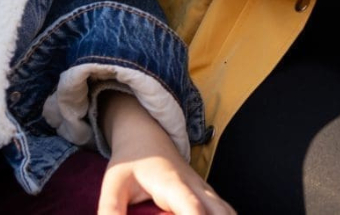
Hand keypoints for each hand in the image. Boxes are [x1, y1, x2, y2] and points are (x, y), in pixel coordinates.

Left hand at [99, 93, 233, 214]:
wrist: (146, 133)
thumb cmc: (131, 160)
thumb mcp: (114, 184)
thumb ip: (111, 209)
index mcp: (173, 183)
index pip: (192, 208)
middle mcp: (196, 186)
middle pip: (221, 212)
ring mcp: (205, 190)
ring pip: (228, 211)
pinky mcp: (208, 195)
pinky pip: (225, 211)